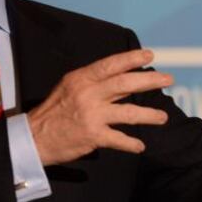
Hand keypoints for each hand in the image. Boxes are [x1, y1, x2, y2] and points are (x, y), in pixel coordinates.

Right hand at [28, 49, 172, 165]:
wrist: (34, 138)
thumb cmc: (53, 112)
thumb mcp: (68, 87)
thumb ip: (92, 82)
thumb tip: (121, 79)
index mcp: (81, 79)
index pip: (110, 64)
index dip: (131, 59)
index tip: (149, 55)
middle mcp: (88, 94)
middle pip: (125, 84)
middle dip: (150, 80)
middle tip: (168, 79)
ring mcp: (92, 115)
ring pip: (128, 112)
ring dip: (149, 114)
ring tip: (163, 117)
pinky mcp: (93, 136)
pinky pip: (119, 139)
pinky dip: (131, 143)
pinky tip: (140, 146)